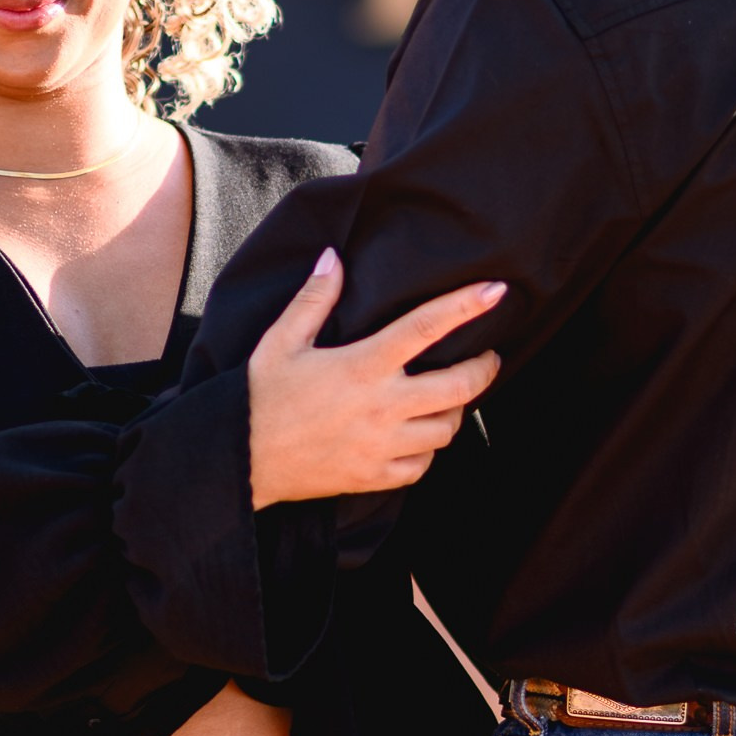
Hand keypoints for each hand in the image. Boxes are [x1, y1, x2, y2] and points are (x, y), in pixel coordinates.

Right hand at [247, 250, 504, 508]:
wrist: (240, 459)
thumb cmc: (260, 396)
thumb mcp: (281, 341)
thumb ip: (314, 299)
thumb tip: (333, 258)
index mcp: (363, 365)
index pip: (426, 327)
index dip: (466, 306)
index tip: (495, 292)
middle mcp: (381, 406)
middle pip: (459, 387)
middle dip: (484, 369)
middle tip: (488, 357)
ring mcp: (382, 446)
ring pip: (447, 429)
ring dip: (456, 410)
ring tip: (450, 397)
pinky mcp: (375, 477)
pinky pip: (423, 465)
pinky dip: (429, 450)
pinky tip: (419, 436)